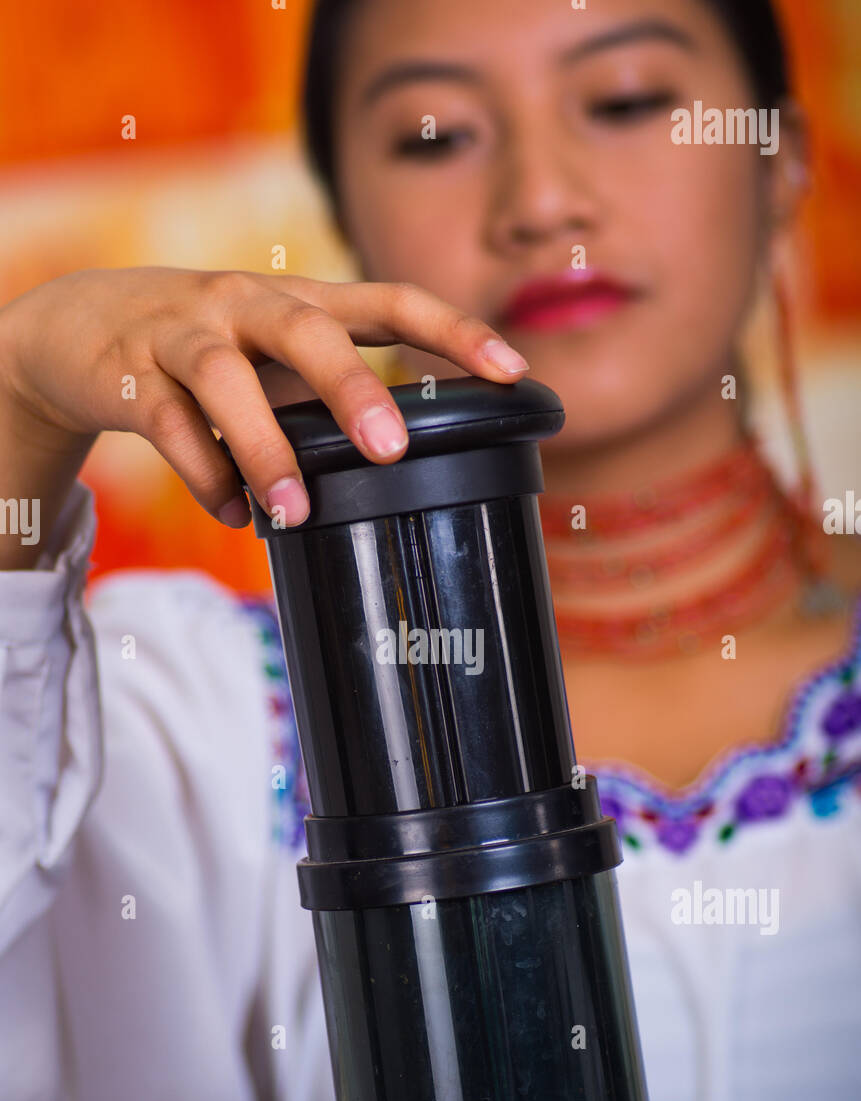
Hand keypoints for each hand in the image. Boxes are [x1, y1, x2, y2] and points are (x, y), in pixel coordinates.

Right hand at [0, 266, 528, 532]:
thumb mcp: (275, 360)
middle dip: (352, 388)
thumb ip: (327, 400)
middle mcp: (245, 305)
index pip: (389, 300)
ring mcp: (184, 333)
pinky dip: (205, 477)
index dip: (454, 329)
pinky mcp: (131, 372)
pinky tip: (235, 516)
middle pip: (305, 330)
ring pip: (225, 381)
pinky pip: (170, 427)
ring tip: (294, 514)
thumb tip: (407, 468)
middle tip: (390, 450)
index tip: (513, 370)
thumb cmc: (207, 353)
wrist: (82, 326)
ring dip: (265, 452)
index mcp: (300, 302)